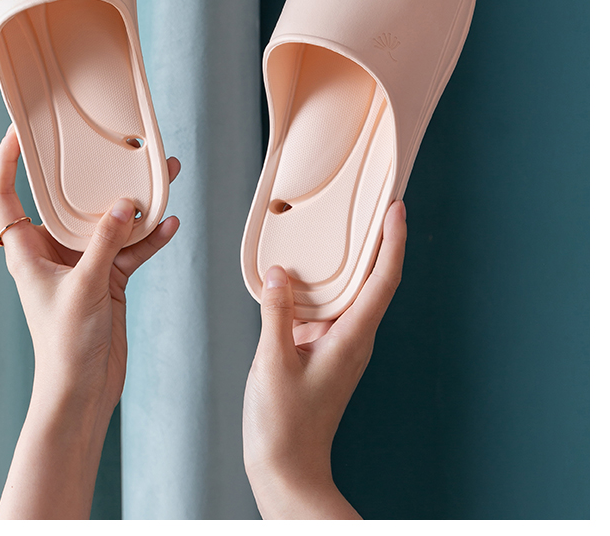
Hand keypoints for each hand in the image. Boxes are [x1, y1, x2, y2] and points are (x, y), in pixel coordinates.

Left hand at [0, 125, 179, 518]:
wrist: (84, 395)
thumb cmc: (65, 348)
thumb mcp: (85, 287)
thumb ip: (105, 241)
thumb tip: (126, 202)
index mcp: (27, 251)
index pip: (5, 195)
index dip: (7, 161)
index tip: (19, 130)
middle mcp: (52, 251)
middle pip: (68, 200)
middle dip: (92, 172)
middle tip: (111, 141)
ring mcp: (83, 264)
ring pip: (108, 220)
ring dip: (135, 202)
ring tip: (164, 175)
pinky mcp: (109, 279)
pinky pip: (131, 248)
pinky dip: (150, 237)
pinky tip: (172, 222)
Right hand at [242, 199, 406, 519]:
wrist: (286, 470)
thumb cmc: (284, 426)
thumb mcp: (273, 363)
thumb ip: (276, 313)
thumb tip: (279, 273)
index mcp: (352, 338)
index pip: (383, 280)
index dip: (393, 242)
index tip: (397, 209)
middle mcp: (353, 338)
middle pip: (374, 279)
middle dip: (379, 240)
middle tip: (377, 201)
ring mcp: (340, 345)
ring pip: (350, 292)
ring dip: (349, 260)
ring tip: (343, 225)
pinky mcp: (323, 352)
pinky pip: (328, 307)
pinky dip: (319, 284)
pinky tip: (300, 272)